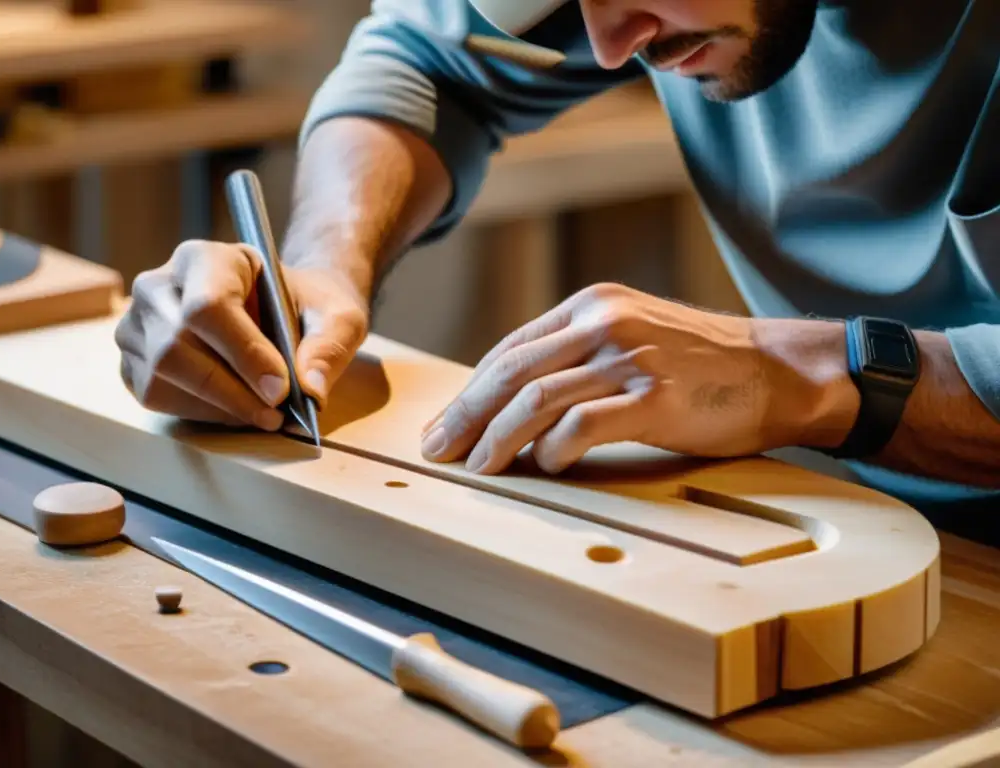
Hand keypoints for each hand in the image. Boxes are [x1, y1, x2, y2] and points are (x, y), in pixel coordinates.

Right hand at [114, 240, 367, 429]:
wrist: (279, 309)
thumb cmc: (306, 306)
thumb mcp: (337, 315)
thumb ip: (330, 346)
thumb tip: (310, 390)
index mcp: (205, 258)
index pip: (209, 307)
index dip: (244, 353)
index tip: (281, 389)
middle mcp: (158, 286)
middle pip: (177, 347)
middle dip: (231, 391)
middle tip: (275, 415)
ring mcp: (137, 324)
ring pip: (161, 376)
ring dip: (217, 407)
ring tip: (261, 414)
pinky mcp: (133, 360)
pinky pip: (156, 395)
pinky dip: (199, 412)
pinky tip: (235, 409)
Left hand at [420, 283, 856, 473]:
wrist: (781, 370)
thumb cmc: (705, 365)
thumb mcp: (635, 338)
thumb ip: (581, 356)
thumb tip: (521, 403)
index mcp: (592, 306)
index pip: (512, 349)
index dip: (472, 391)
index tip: (448, 424)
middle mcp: (603, 322)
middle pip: (511, 371)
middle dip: (467, 415)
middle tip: (439, 450)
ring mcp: (629, 357)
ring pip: (537, 397)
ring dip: (498, 438)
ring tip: (479, 468)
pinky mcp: (655, 396)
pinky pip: (583, 423)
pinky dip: (554, 449)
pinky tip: (545, 466)